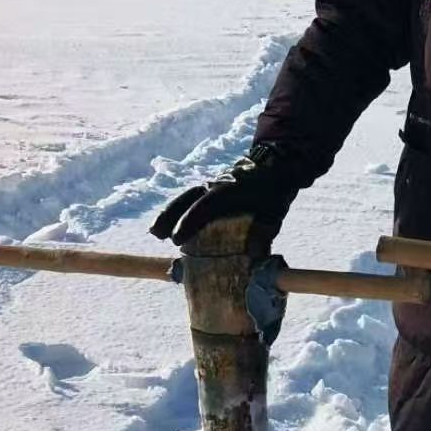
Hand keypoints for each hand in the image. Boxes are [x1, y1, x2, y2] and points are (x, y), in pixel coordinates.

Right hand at [151, 143, 297, 246]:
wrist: (275, 166)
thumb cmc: (273, 193)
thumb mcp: (272, 214)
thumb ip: (261, 236)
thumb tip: (251, 264)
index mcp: (232, 190)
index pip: (206, 205)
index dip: (189, 222)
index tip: (176, 239)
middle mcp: (217, 185)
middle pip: (188, 199)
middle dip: (170, 216)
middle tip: (157, 235)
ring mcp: (212, 184)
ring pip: (186, 197)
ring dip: (170, 213)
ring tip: (155, 231)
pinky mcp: (210, 188)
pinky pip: (190, 198)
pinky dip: (178, 210)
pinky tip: (167, 225)